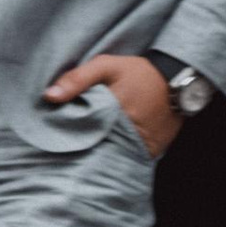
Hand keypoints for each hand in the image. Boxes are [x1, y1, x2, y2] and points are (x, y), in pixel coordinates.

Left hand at [42, 52, 178, 156]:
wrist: (176, 81)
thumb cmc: (138, 72)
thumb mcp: (106, 66)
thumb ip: (77, 79)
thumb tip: (48, 96)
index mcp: (111, 111)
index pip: (78, 131)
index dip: (65, 134)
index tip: (52, 134)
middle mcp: (126, 133)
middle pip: (92, 148)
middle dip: (78, 147)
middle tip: (62, 147)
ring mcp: (139, 146)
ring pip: (109, 157)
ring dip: (96, 154)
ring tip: (82, 152)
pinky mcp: (149, 153)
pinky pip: (126, 160)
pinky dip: (115, 156)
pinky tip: (104, 151)